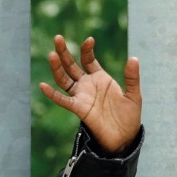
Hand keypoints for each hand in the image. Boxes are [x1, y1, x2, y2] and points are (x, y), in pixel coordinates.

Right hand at [39, 35, 141, 152]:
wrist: (125, 138)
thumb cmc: (129, 116)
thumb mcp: (134, 94)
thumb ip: (132, 77)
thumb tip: (134, 58)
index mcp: (100, 78)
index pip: (88, 59)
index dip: (87, 49)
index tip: (89, 40)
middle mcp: (88, 85)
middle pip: (71, 66)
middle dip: (64, 52)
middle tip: (57, 38)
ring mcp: (82, 96)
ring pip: (64, 79)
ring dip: (57, 68)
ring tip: (52, 54)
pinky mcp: (79, 109)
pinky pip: (63, 100)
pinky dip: (52, 94)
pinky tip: (43, 85)